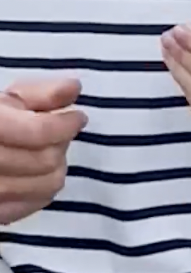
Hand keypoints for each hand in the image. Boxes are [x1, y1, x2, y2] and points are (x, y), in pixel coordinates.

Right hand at [0, 77, 86, 225]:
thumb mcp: (8, 99)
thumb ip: (41, 93)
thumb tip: (75, 88)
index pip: (39, 132)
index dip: (66, 123)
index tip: (78, 117)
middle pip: (46, 159)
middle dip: (62, 143)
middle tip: (62, 132)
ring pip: (46, 185)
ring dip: (57, 165)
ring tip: (49, 151)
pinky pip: (35, 205)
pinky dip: (43, 188)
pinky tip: (37, 173)